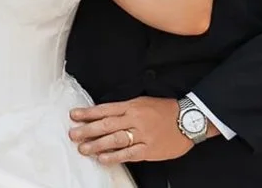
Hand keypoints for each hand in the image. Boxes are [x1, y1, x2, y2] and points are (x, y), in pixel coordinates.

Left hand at [68, 97, 209, 164]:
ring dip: (96, 144)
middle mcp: (135, 119)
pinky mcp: (149, 149)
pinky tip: (102, 158)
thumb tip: (103, 115)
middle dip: (87, 130)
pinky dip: (114, 156)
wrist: (188, 120)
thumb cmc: (165, 110)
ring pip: (115, 140)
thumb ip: (124, 109)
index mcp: (132, 106)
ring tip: (83, 148)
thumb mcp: (142, 102)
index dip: (88, 113)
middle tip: (73, 134)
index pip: (105, 109)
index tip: (74, 115)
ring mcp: (142, 135)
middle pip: (106, 125)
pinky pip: (129, 154)